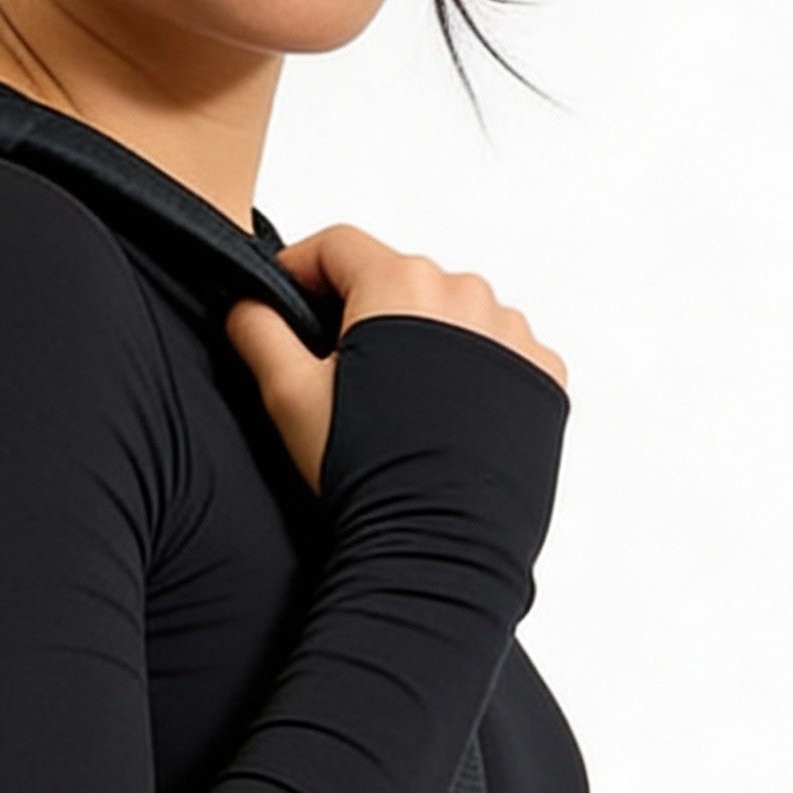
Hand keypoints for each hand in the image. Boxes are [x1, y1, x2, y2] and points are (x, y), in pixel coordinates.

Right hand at [223, 224, 568, 497]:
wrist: (439, 545)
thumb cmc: (366, 474)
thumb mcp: (289, 397)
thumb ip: (259, 333)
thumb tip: (248, 304)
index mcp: (398, 282)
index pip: (337, 247)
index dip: (300, 269)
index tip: (287, 300)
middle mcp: (464, 291)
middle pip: (398, 281)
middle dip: (368, 316)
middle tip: (344, 377)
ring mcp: (512, 331)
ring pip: (453, 315)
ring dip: (426, 342)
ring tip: (403, 407)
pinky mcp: (544, 373)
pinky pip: (500, 352)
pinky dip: (476, 372)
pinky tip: (449, 420)